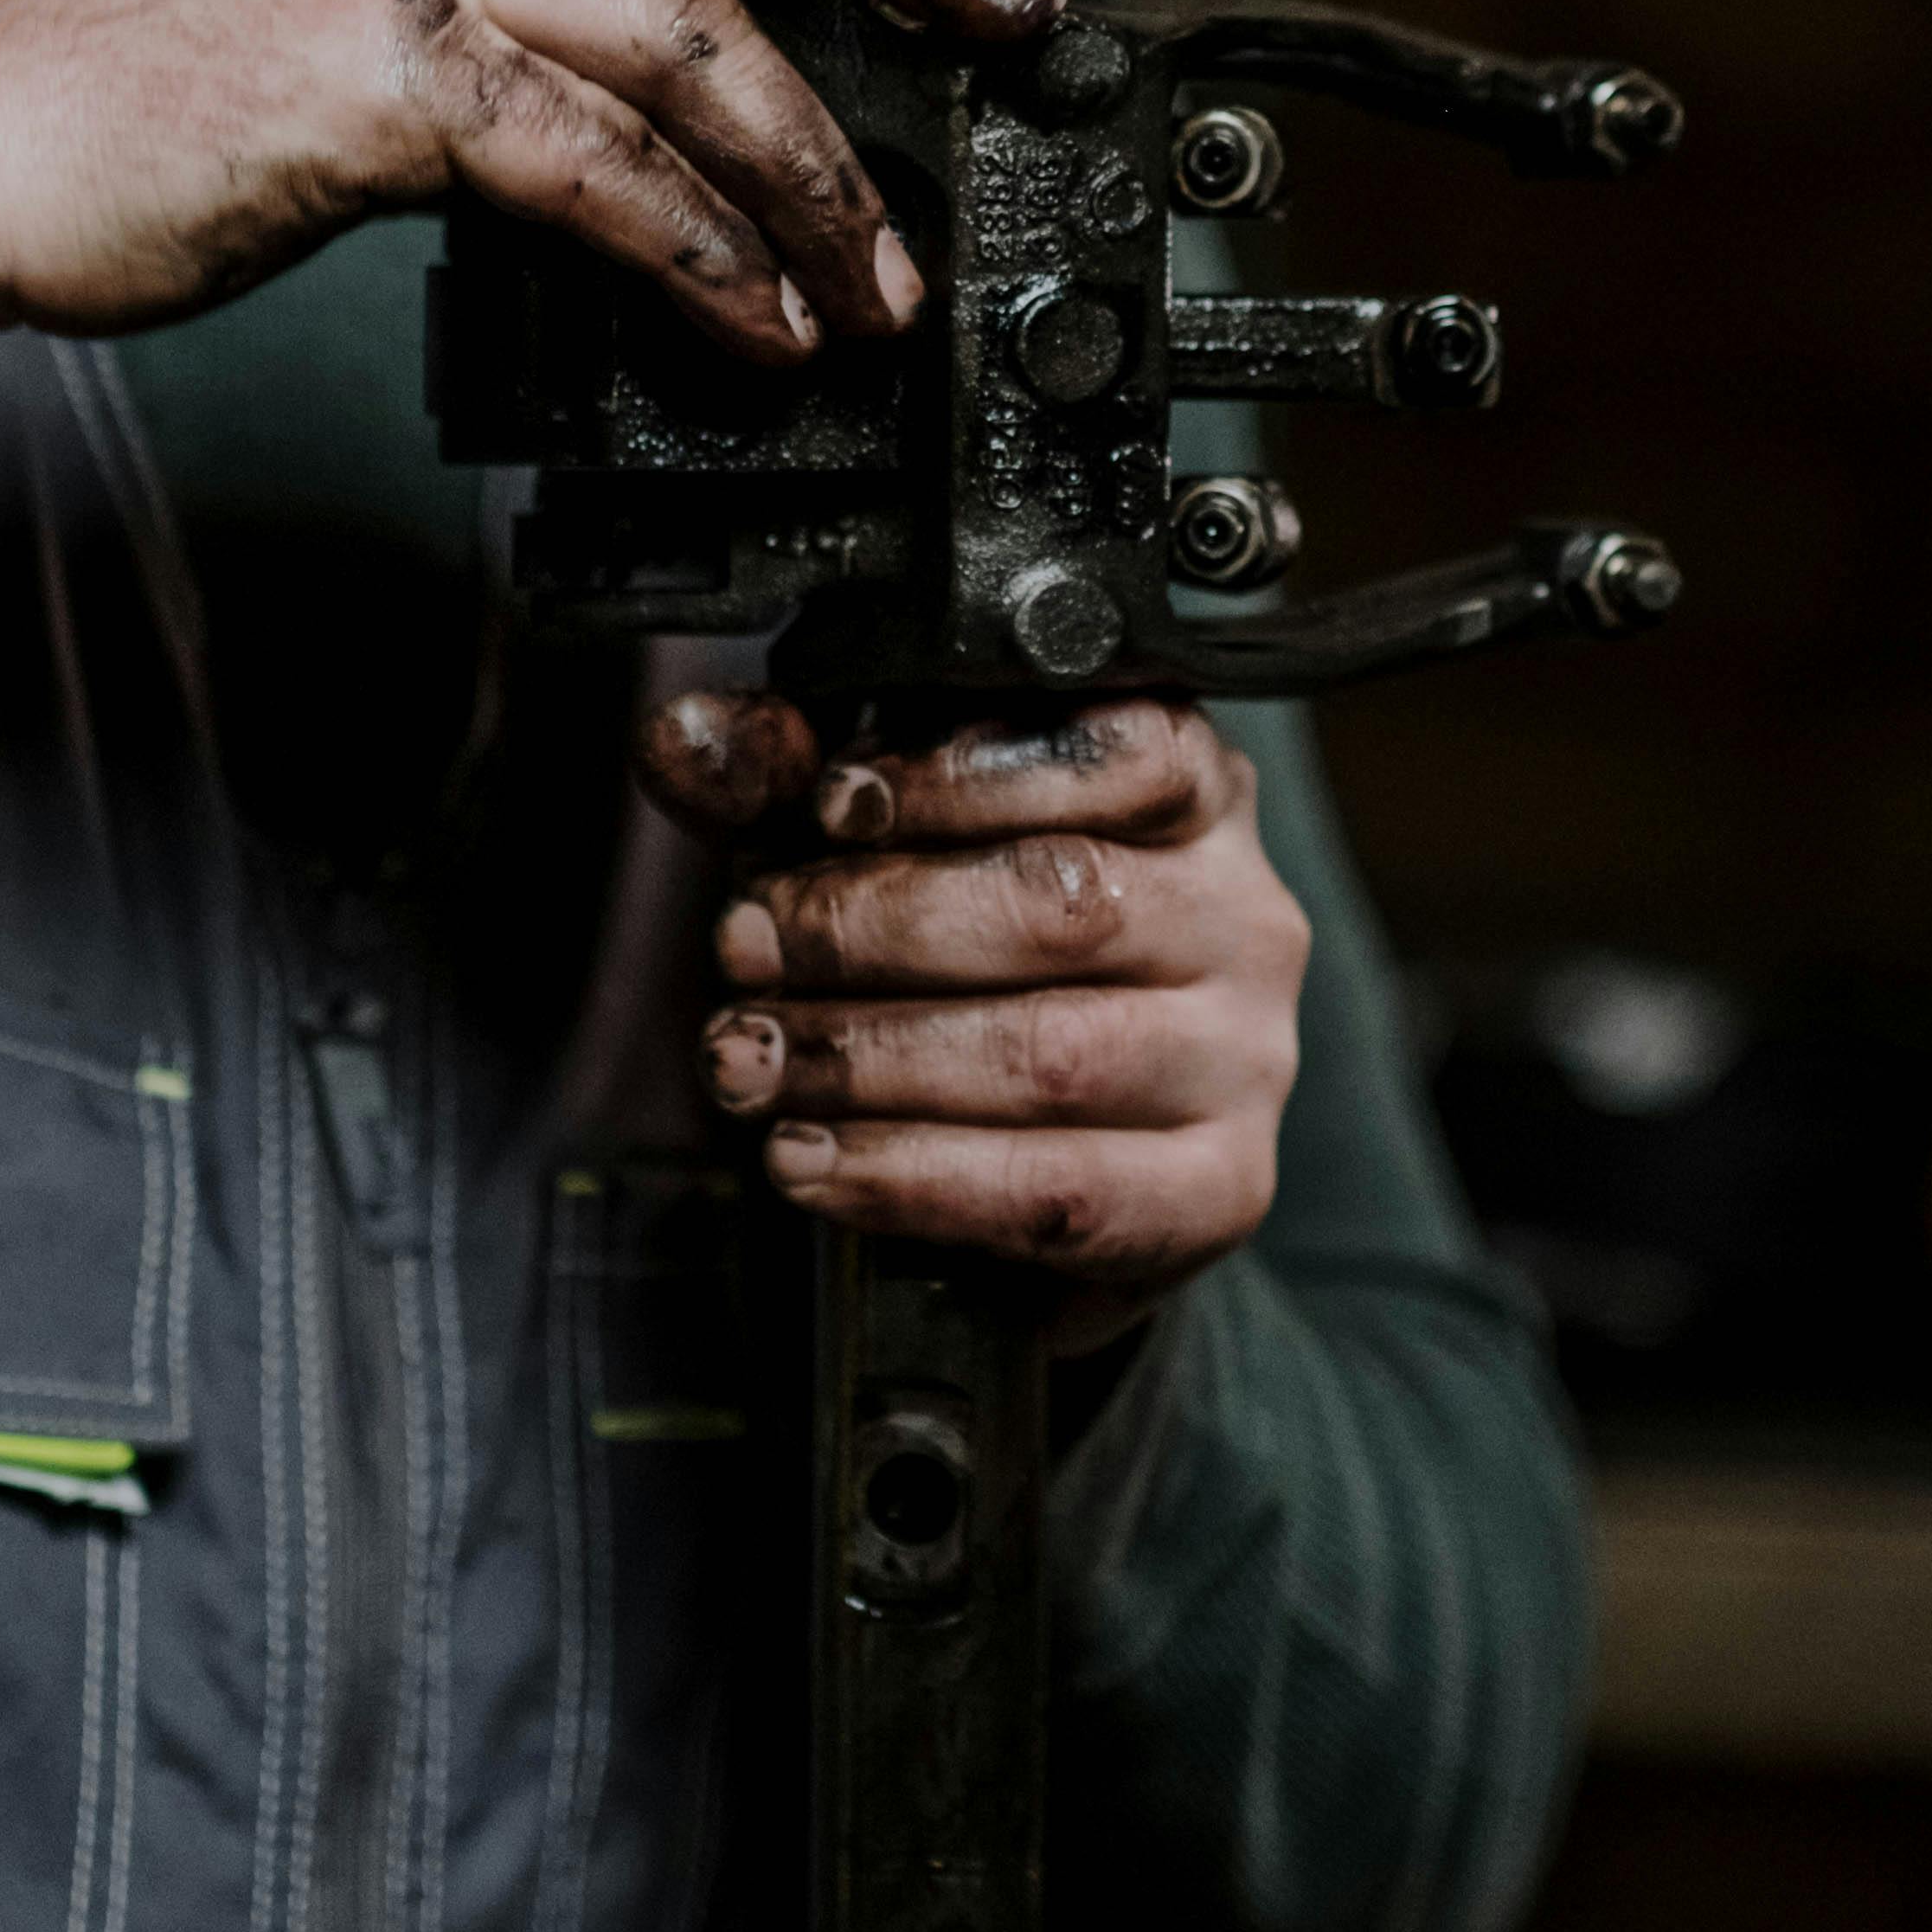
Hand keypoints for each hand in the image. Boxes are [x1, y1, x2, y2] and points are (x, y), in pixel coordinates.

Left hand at [636, 690, 1308, 1346]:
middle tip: (743, 948)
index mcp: (1193, 792)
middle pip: (1062, 904)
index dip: (960, 777)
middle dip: (869, 928)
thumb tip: (685, 740)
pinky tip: (814, 1161)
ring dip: (870, 1059)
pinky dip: (912, 1177)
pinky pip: (1059, 1191)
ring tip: (750, 1059)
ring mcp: (1246, 1059)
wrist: (1065, 1147)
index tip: (827, 806)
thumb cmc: (986, 962)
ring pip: (1052, 1053)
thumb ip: (790, 781)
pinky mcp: (1218, 1189)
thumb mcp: (886, 845)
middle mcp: (1244, 916)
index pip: (1115, 750)